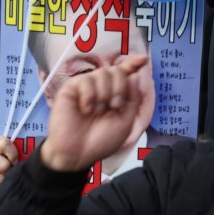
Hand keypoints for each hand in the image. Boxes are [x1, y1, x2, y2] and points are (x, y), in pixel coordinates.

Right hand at [41, 56, 147, 173]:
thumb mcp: (125, 121)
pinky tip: (85, 109)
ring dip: (104, 94)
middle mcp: (101, 89)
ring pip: (102, 73)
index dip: (133, 64)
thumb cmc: (99, 141)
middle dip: (120, 88)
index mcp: (115, 95)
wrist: (78, 154)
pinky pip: (85, 80)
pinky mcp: (70, 90)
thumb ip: (132, 98)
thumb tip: (134, 76)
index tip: (143, 60)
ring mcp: (86, 88)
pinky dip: (89, 96)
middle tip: (114, 106)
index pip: (124, 74)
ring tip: (97, 111)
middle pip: (116, 71)